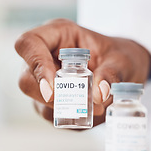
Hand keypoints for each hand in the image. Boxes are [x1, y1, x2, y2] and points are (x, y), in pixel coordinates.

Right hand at [15, 19, 150, 125]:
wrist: (124, 71)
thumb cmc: (119, 57)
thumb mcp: (122, 60)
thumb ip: (112, 74)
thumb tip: (99, 94)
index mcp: (57, 34)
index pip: (29, 43)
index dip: (35, 65)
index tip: (52, 88)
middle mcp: (44, 56)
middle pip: (26, 79)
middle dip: (52, 97)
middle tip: (82, 104)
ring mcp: (42, 80)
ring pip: (37, 100)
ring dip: (65, 109)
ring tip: (96, 107)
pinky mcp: (48, 100)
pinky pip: (51, 114)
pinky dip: (71, 116)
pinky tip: (90, 111)